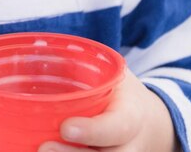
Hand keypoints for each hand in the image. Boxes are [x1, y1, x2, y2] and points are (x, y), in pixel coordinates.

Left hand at [38, 70, 178, 151]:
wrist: (154, 125)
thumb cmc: (121, 94)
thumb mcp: (112, 74)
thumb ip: (82, 67)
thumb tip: (36, 49)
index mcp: (131, 116)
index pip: (116, 127)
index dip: (92, 131)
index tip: (66, 127)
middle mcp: (131, 148)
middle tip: (42, 148)